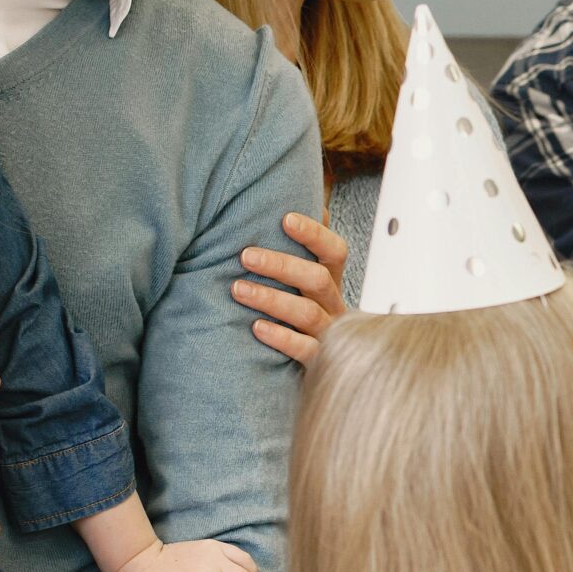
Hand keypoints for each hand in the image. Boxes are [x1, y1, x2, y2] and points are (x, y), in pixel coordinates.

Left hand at [235, 211, 346, 366]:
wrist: (324, 366)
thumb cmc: (305, 314)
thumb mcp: (307, 280)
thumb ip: (308, 247)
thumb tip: (311, 205)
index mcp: (332, 282)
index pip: (334, 251)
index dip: (314, 234)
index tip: (285, 219)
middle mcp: (333, 306)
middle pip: (318, 279)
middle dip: (281, 265)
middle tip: (245, 255)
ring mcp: (328, 335)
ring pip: (308, 314)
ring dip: (272, 299)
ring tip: (238, 289)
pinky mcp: (318, 362)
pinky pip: (305, 350)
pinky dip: (282, 338)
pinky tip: (255, 328)